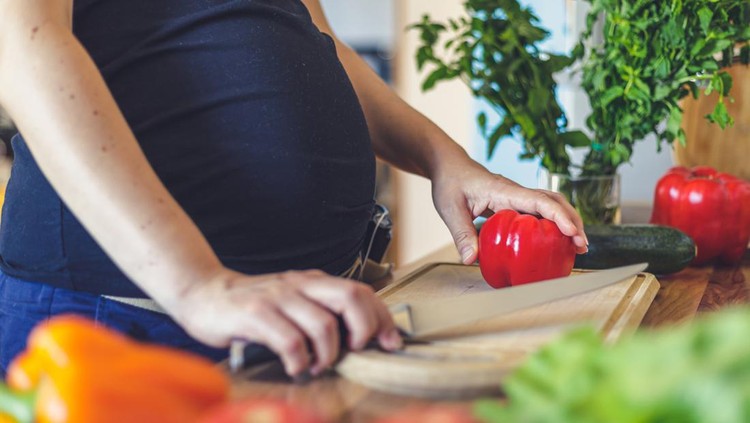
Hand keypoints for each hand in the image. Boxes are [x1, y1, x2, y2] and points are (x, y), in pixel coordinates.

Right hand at [169, 268, 401, 375]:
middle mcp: (300, 285)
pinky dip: (299, 361)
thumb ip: (321, 311)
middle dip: (365, 329)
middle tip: (357, 352)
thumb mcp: (293, 302)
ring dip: (329, 354)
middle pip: (350, 298)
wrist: (204, 293)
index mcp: (313, 282)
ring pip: (323, 324)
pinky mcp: (255, 314)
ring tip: (318, 366)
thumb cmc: (254, 306)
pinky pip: (290, 341)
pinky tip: (296, 368)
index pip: (361, 291)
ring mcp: (278, 298)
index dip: (382, 317)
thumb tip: (360, 338)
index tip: (390, 342)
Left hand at [431, 155, 587, 264]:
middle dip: (572, 221)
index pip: (539, 201)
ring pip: (551, 204)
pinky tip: (556, 240)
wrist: (449, 166)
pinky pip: (540, 211)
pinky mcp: (515, 202)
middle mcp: (516, 191)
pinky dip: (554, 223)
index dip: (558, 216)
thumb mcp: (451, 209)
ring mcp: (517, 196)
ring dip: (567, 221)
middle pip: (554, 201)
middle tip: (581, 246)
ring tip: (578, 245)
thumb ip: (462, 234)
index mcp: (504, 190)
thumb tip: (471, 260)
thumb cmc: (450, 182)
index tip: (572, 233)